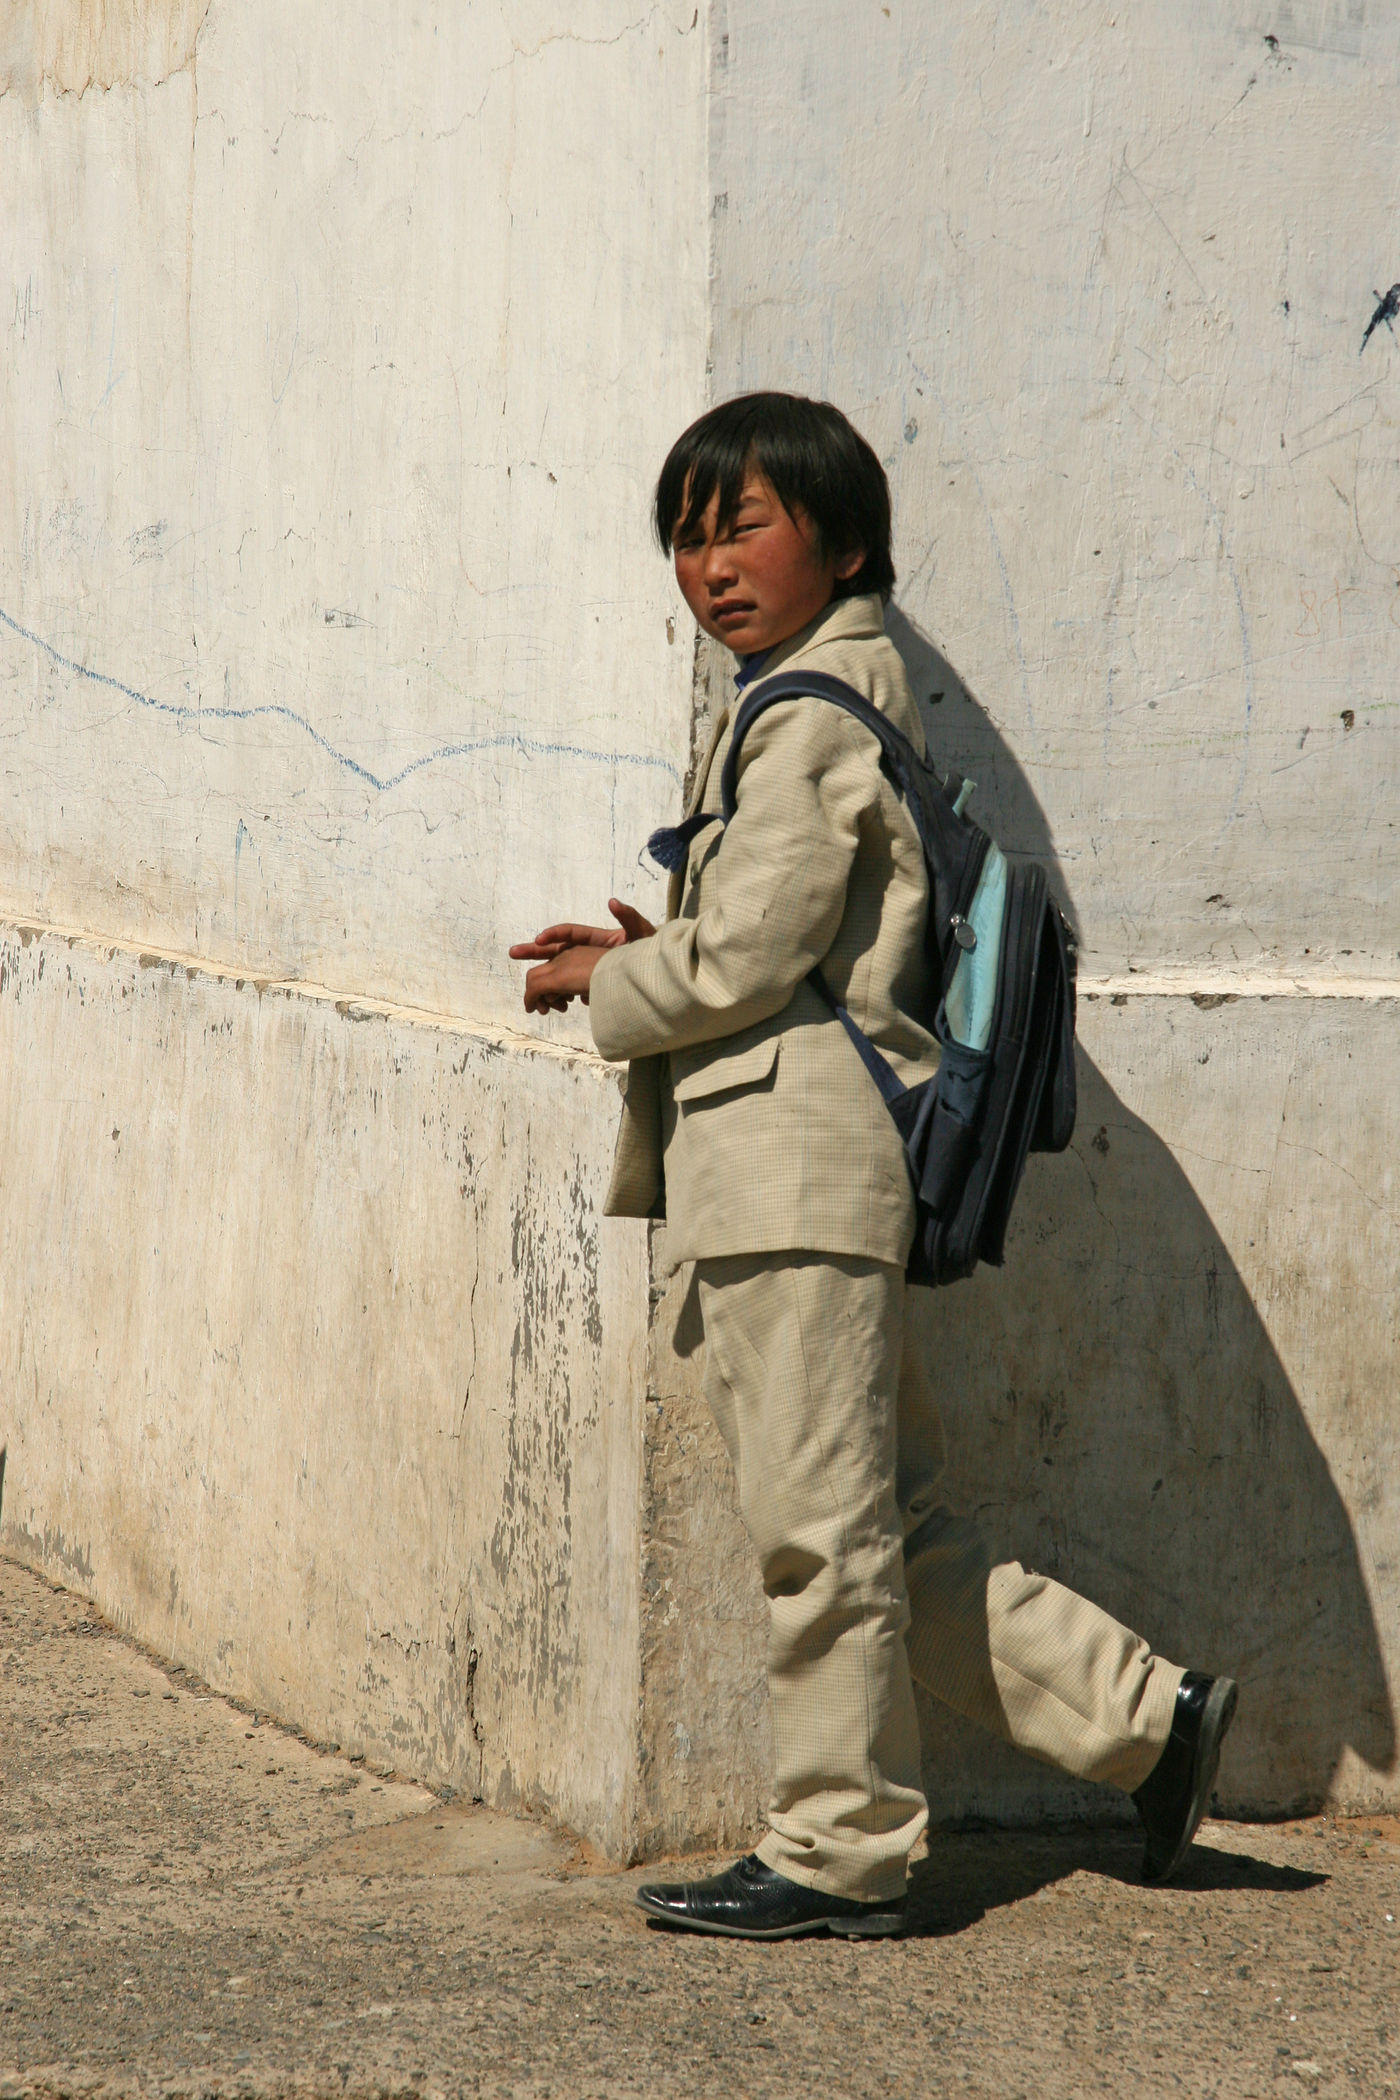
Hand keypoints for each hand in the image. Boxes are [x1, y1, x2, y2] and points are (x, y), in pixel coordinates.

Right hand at [508, 899, 655, 1014]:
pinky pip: (573, 990)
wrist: (664, 973)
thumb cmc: (655, 949)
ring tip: (536, 996)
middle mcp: (590, 953)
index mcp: (598, 938)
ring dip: (548, 984)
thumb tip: (613, 902)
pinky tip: (561, 1006)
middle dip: (535, 952)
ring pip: (562, 975)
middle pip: (557, 952)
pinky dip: (565, 996)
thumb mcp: (644, 932)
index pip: (570, 933)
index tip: (540, 940)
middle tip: (512, 952)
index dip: (554, 935)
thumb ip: (630, 917)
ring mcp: (591, 970)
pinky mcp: (594, 986)